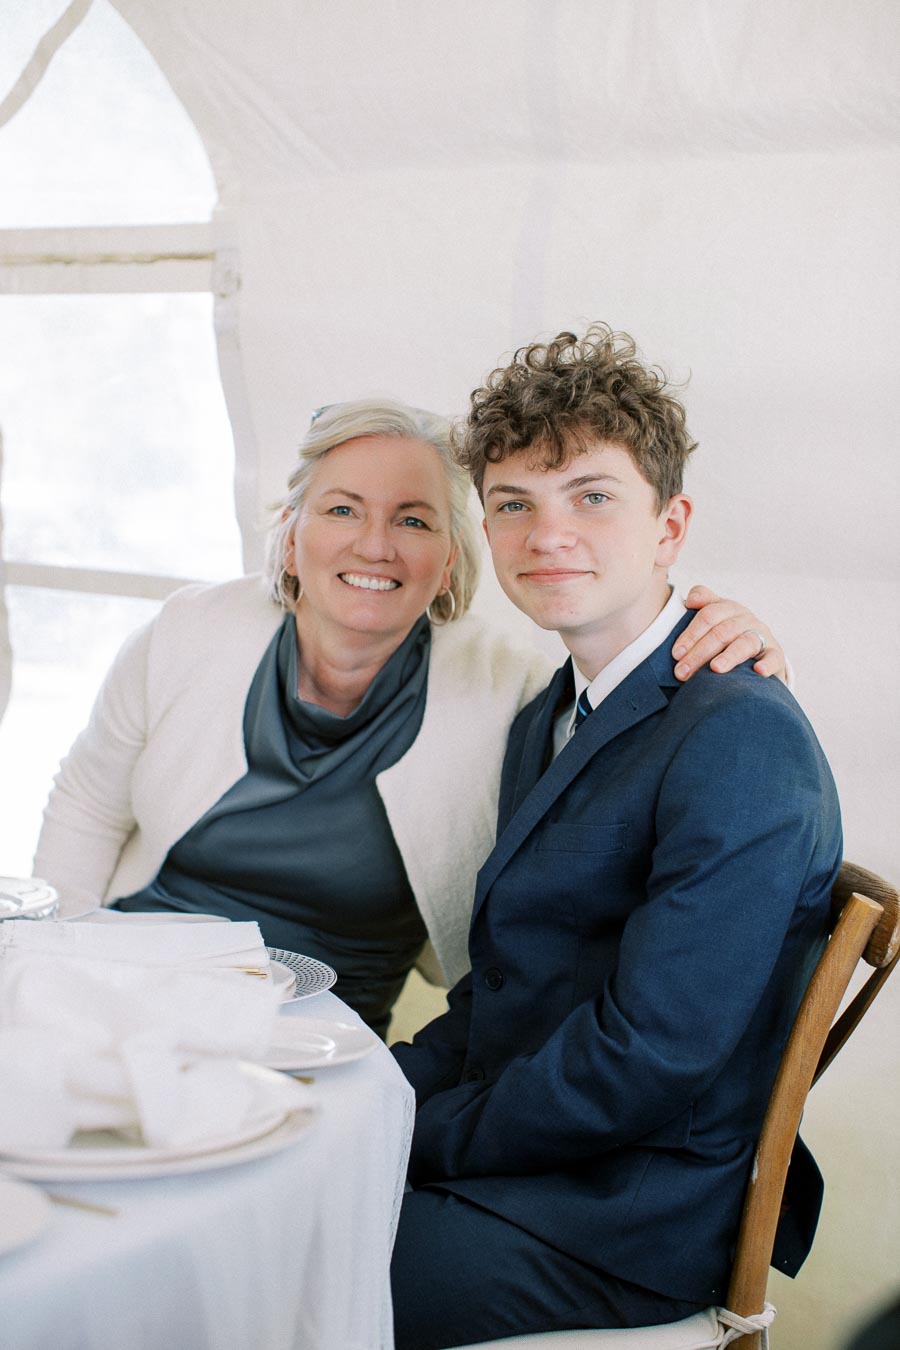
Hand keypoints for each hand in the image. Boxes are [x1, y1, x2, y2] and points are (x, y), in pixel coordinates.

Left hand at [672, 586, 786, 682]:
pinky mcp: (776, 654)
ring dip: (729, 656)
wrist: (758, 651)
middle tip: (682, 672)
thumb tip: (690, 600)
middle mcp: (745, 619)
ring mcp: (762, 635)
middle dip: (700, 653)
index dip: (691, 634)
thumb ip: (701, 603)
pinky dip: (767, 664)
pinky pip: (774, 657)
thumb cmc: (725, 636)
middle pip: (722, 632)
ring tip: (715, 669)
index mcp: (726, 608)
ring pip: (745, 642)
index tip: (676, 654)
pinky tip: (758, 671)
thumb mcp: (713, 618)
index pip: (708, 615)